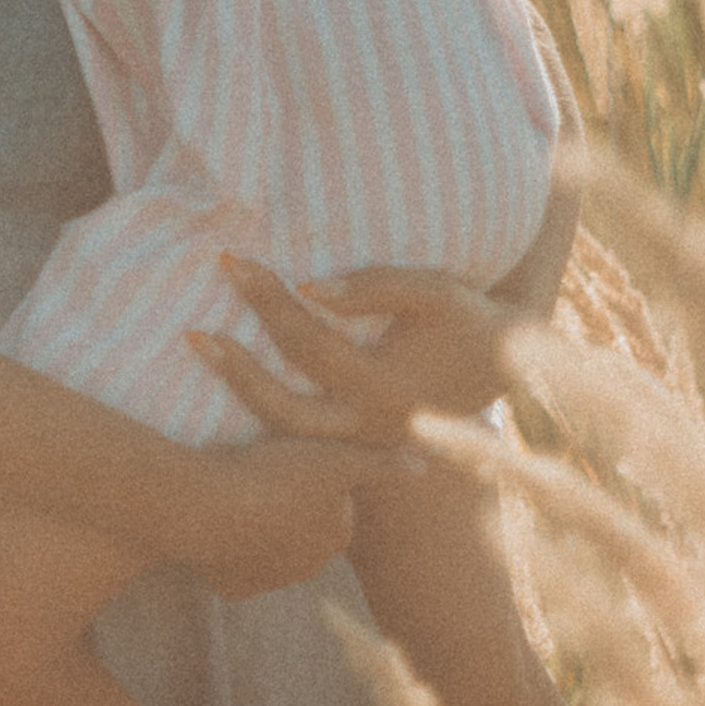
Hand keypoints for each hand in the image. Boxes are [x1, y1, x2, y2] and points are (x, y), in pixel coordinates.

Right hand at [181, 436, 388, 599]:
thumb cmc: (272, 473)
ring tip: (236, 497)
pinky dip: (228, 548)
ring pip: (268, 549)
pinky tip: (218, 523)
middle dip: (288, 510)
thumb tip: (424, 468)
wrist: (207, 506)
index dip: (312, 479)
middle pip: (302, 531)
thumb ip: (381, 464)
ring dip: (259, 530)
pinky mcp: (234, 587)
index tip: (290, 461)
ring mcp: (271, 581)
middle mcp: (310, 566)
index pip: (333, 505)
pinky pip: (234, 564)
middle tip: (262, 476)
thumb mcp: (335, 457)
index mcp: (336, 535)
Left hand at [189, 255, 516, 448]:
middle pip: (284, 404)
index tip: (235, 263)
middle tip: (192, 324)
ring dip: (239, 388)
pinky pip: (294, 433)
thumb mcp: (435, 294)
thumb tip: (309, 286)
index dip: (270, 303)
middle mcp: (368, 426)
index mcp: (387, 390)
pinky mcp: (355, 442)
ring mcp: (360, 441)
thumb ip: (377, 287)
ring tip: (198, 340)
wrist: (512, 368)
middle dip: (235, 363)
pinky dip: (257, 406)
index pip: (310, 344)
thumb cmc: (470, 321)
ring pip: (285, 429)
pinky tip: (225, 369)